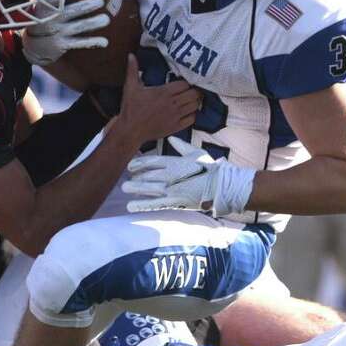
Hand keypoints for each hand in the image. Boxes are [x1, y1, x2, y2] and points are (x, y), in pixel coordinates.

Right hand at [22, 0, 108, 65]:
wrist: (33, 47)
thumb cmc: (43, 20)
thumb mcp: (44, 6)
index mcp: (46, 6)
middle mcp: (51, 19)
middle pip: (72, 10)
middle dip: (86, 6)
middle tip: (100, 1)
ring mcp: (57, 32)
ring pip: (79, 26)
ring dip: (93, 23)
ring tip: (106, 19)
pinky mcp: (62, 45)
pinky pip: (80, 43)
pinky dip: (92, 42)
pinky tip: (104, 42)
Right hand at [112, 54, 200, 147]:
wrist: (130, 130)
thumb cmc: (130, 109)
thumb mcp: (130, 87)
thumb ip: (132, 70)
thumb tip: (131, 56)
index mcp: (164, 92)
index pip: (185, 83)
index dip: (186, 82)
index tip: (184, 83)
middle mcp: (172, 103)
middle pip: (194, 94)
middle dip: (194, 91)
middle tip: (191, 90)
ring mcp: (175, 116)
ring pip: (195, 106)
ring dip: (195, 102)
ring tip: (191, 100)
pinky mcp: (175, 127)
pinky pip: (192, 119)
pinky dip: (192, 115)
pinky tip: (187, 112)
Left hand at [123, 135, 255, 215]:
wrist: (221, 185)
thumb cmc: (210, 168)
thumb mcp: (195, 153)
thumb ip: (181, 146)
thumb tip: (171, 138)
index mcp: (174, 162)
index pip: (151, 161)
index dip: (139, 163)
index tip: (130, 165)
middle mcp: (169, 175)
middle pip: (147, 175)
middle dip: (136, 177)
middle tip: (126, 177)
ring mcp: (171, 188)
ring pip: (147, 188)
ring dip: (135, 188)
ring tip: (124, 188)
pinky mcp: (174, 201)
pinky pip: (155, 204)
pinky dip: (141, 205)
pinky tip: (130, 207)